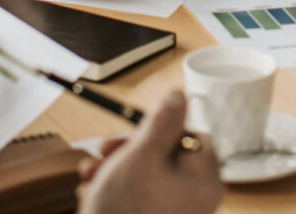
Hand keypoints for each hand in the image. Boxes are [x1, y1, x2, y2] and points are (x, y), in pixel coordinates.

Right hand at [78, 90, 221, 213]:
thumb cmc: (125, 211)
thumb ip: (162, 121)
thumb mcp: (141, 154)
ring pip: (147, 176)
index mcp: (205, 180)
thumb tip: (180, 93)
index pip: (192, 134)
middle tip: (105, 150)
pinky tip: (91, 196)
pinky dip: (115, 193)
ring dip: (114, 170)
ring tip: (90, 176)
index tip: (136, 131)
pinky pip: (139, 199)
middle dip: (129, 150)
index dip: (161, 129)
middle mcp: (196, 200)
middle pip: (166, 154)